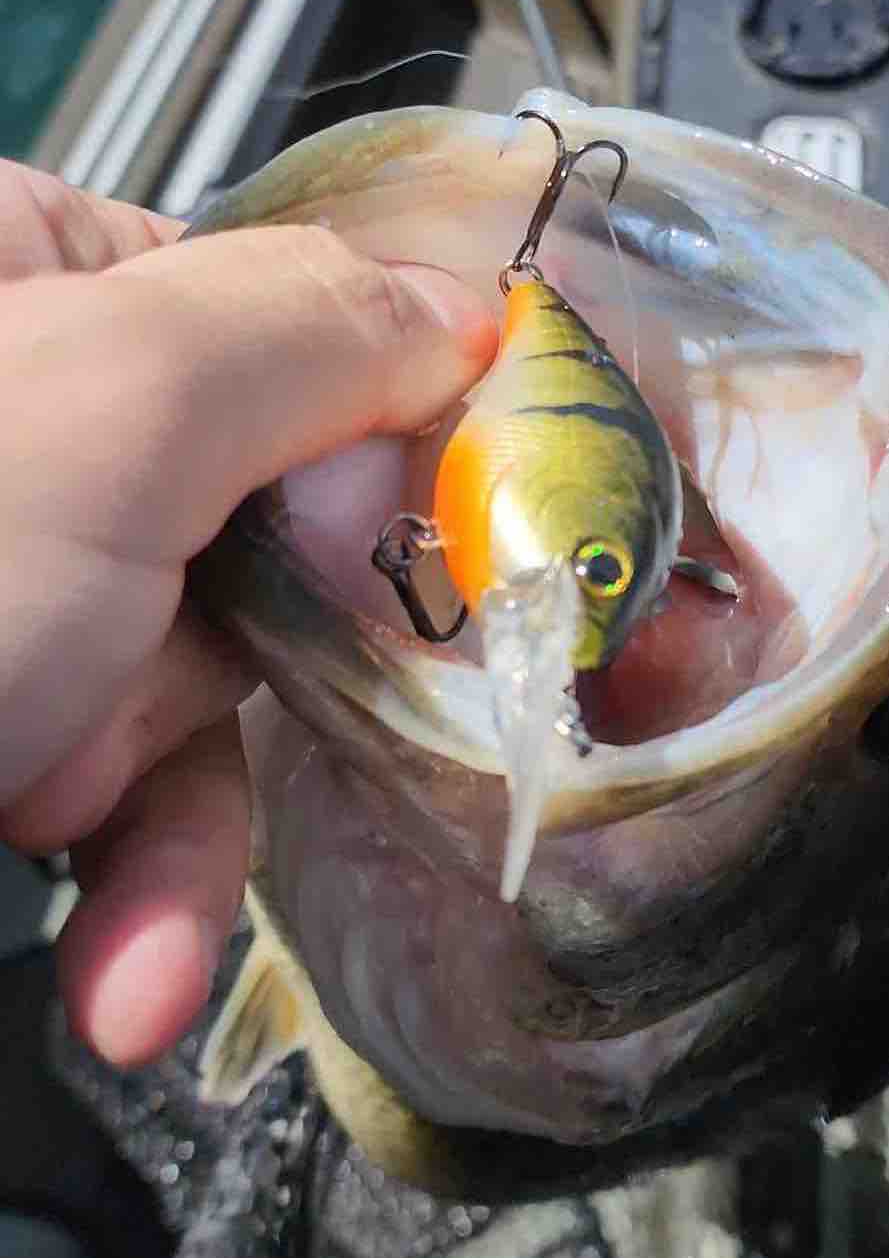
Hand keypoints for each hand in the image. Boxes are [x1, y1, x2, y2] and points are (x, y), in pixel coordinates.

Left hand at [0, 161, 495, 1065]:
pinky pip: (138, 790)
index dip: (391, 423)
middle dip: (277, 656)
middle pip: (269, 523)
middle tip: (296, 713)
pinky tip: (126, 977)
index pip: (288, 318)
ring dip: (186, 824)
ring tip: (127, 934)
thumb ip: (302, 332)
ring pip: (213, 682)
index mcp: (31, 280)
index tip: (470, 522)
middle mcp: (35, 428)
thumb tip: (474, 318)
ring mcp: (22, 592)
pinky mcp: (12, 730)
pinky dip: (148, 890)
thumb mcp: (99, 411)